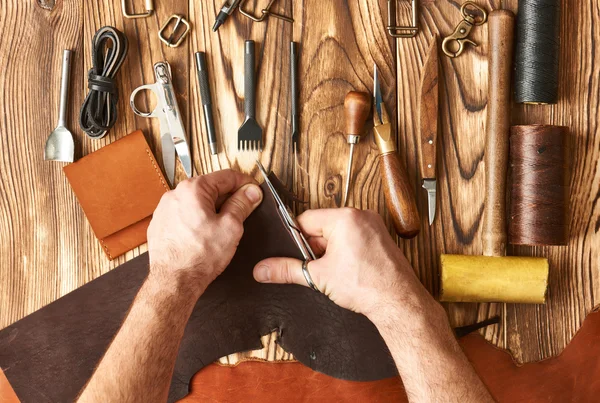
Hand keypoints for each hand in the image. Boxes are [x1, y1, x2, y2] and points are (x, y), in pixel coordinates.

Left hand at [147, 170, 262, 297]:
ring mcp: (165, 210)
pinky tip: (205, 235)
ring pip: (197, 202)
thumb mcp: (231, 227)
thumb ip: (242, 204)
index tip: (254, 191)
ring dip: (212, 209)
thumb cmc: (199, 257)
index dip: (245, 183)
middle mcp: (175, 195)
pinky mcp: (161, 225)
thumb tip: (251, 192)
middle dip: (229, 197)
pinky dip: (197, 219)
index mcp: (193, 189)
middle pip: (210, 188)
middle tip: (244, 210)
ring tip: (224, 227)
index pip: (226, 176)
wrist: (174, 281)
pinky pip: (184, 215)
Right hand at [253, 208, 434, 317]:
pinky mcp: (381, 238)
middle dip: (315, 248)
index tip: (292, 255)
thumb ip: (286, 270)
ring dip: (330, 251)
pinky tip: (346, 271)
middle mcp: (361, 215)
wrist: (398, 302)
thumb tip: (262, 270)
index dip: (295, 239)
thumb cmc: (365, 286)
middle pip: (323, 227)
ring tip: (333, 272)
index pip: (306, 220)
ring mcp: (373, 226)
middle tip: (315, 268)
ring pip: (339, 234)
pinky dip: (346, 252)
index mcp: (344, 217)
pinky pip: (354, 238)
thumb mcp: (318, 277)